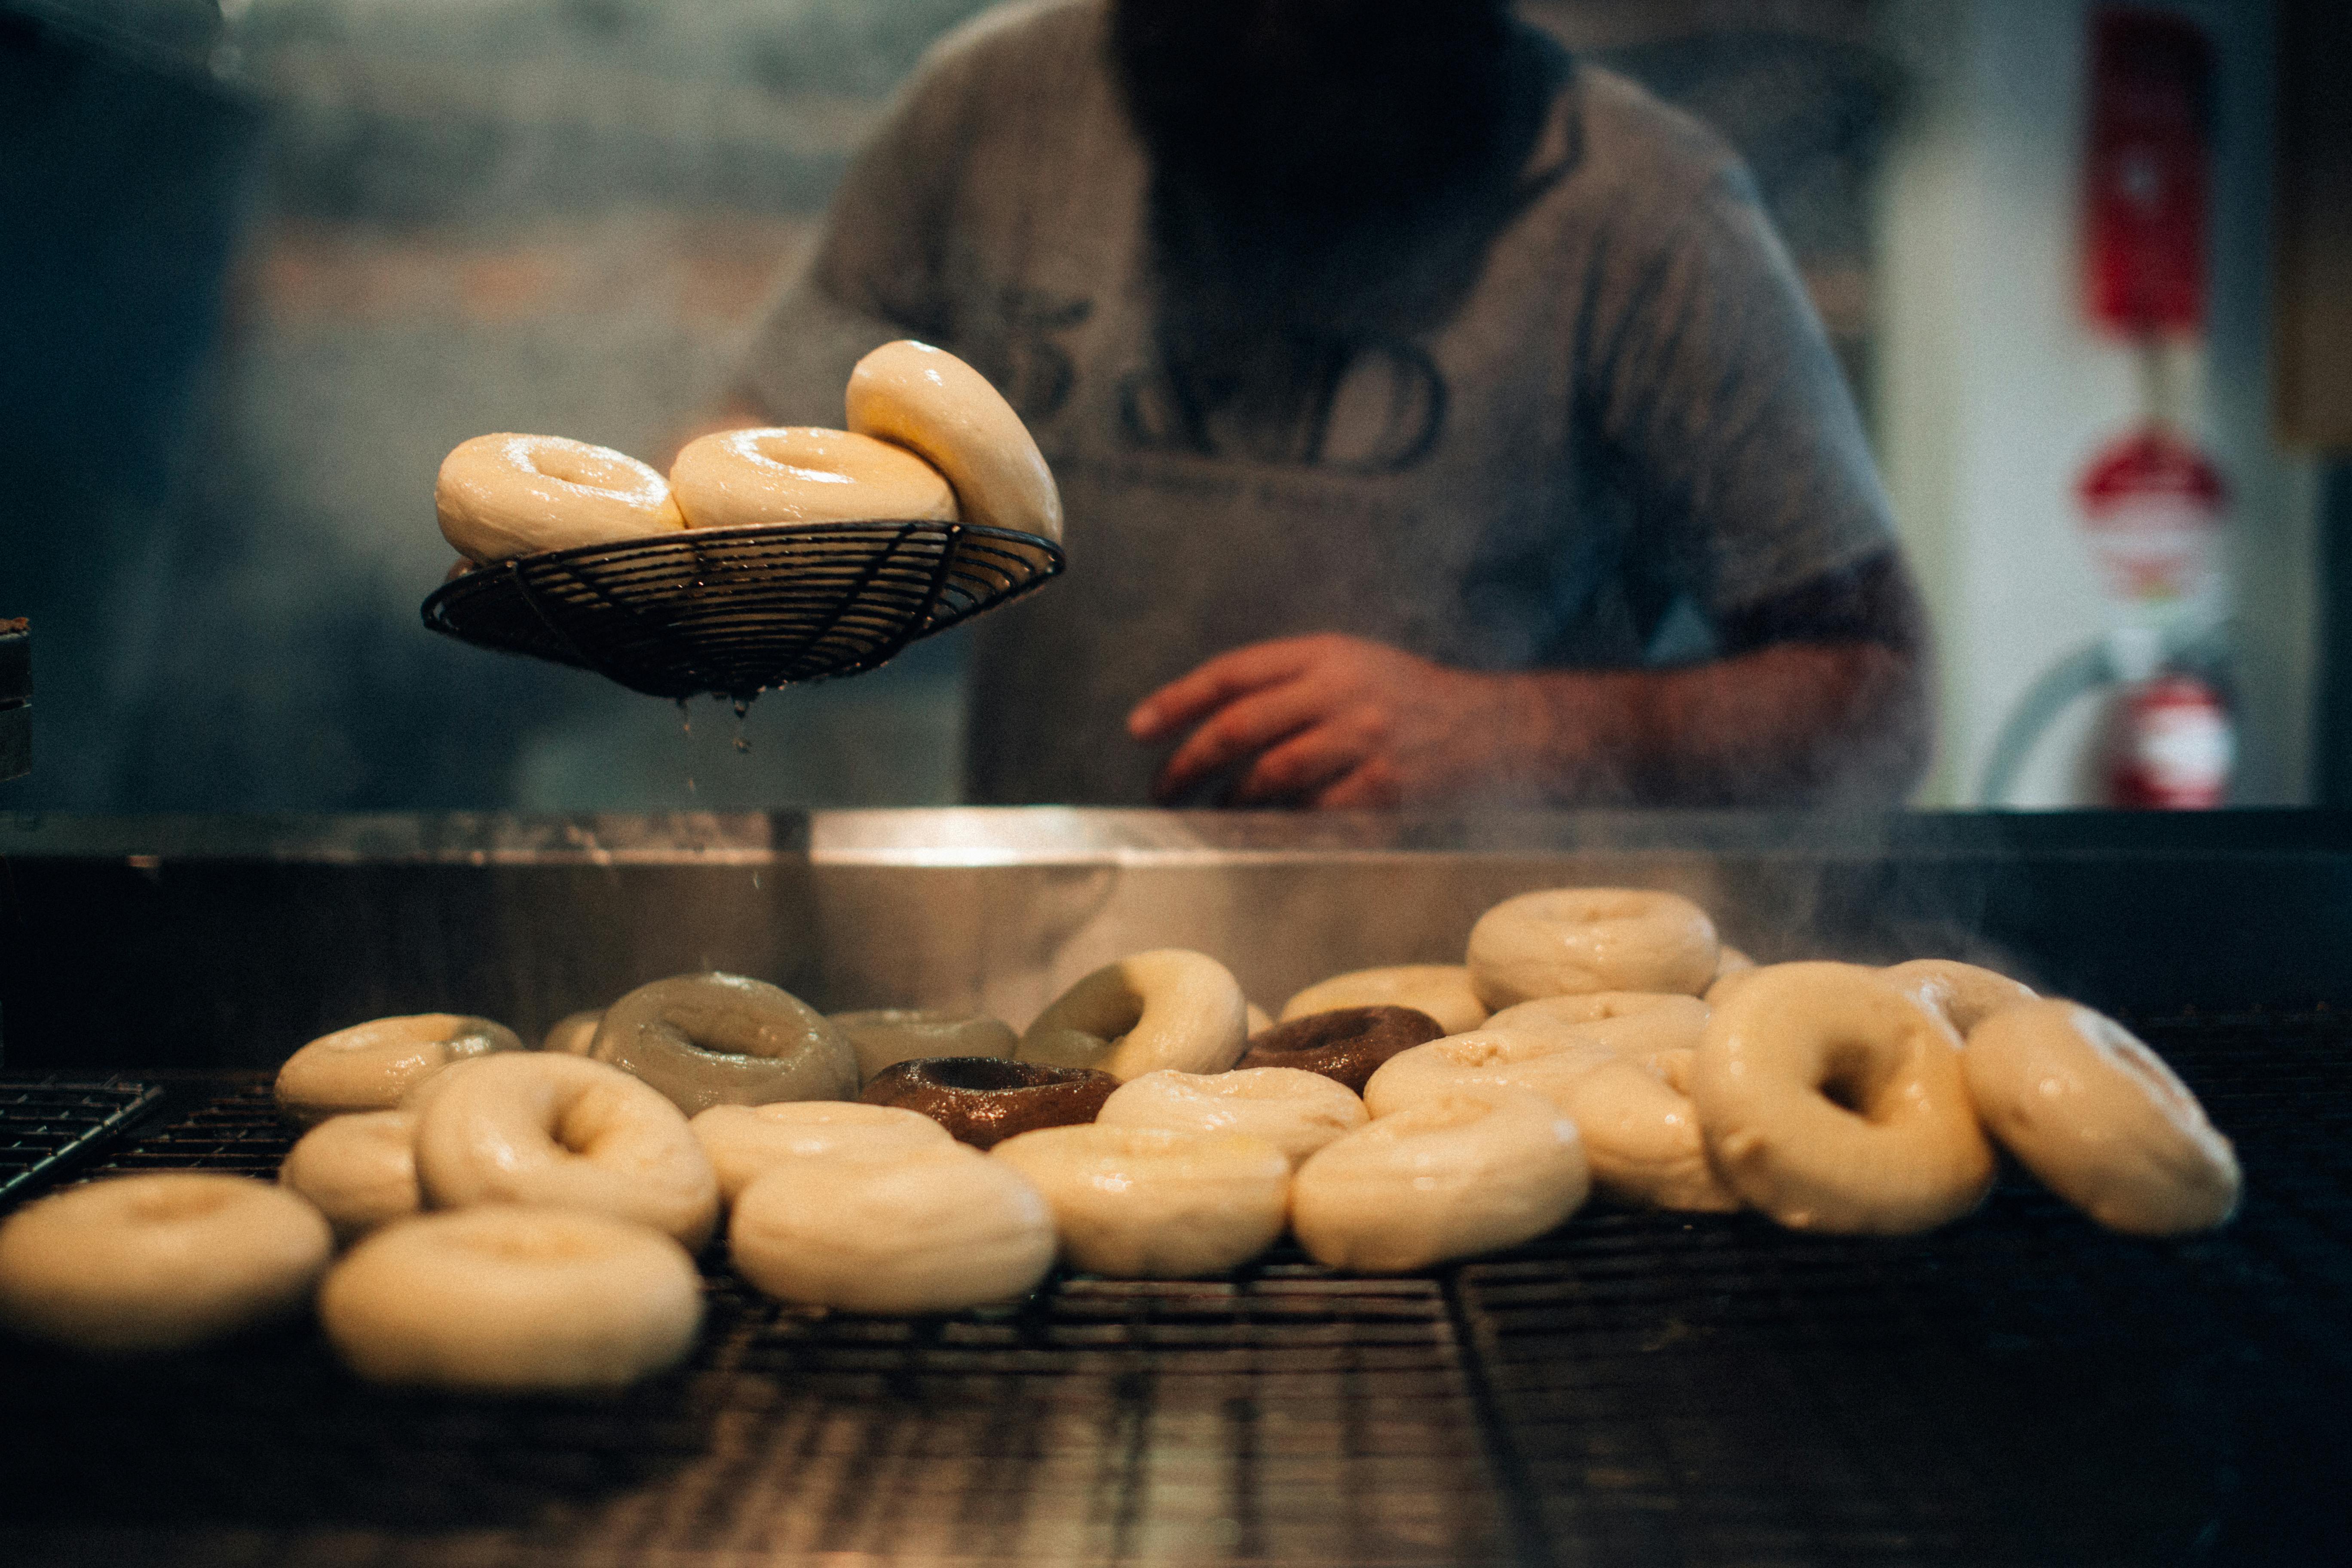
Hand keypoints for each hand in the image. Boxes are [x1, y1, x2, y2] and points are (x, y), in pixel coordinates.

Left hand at [1126, 634, 1528, 808]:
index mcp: (1323, 653)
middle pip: (1238, 727)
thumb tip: (1209, 721)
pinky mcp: (1385, 786)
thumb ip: (1287, 683)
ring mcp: (1364, 738)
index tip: (1137, 729)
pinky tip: (1264, 831)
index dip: (1176, 701)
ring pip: (1268, 775)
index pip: (1230, 674)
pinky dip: (1281, 825)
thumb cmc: (1408, 698)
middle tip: (1162, 789)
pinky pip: (1314, 813)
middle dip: (1187, 763)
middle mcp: (1339, 690)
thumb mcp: (1351, 664)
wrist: (1496, 726)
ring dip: (1229, 802)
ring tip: (1212, 813)